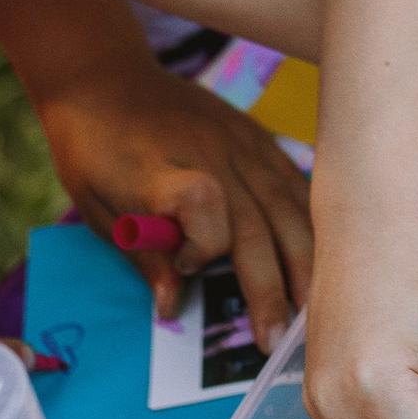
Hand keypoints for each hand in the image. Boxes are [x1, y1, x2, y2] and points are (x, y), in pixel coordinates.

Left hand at [38, 56, 312, 349]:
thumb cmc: (94, 148)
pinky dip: (311, 223)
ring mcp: (241, 144)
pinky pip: (296, 185)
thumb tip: (173, 306)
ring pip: (289, 209)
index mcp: (162, 171)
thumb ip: (142, 254)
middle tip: (277, 342)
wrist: (105, 76)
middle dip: (272, 288)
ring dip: (305, 263)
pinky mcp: (257, 138)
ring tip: (312, 311)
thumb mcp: (99, 207)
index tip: (188, 268)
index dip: (205, 245)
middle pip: (257, 224)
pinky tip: (322, 257)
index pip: (203, 204)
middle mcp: (212, 156)